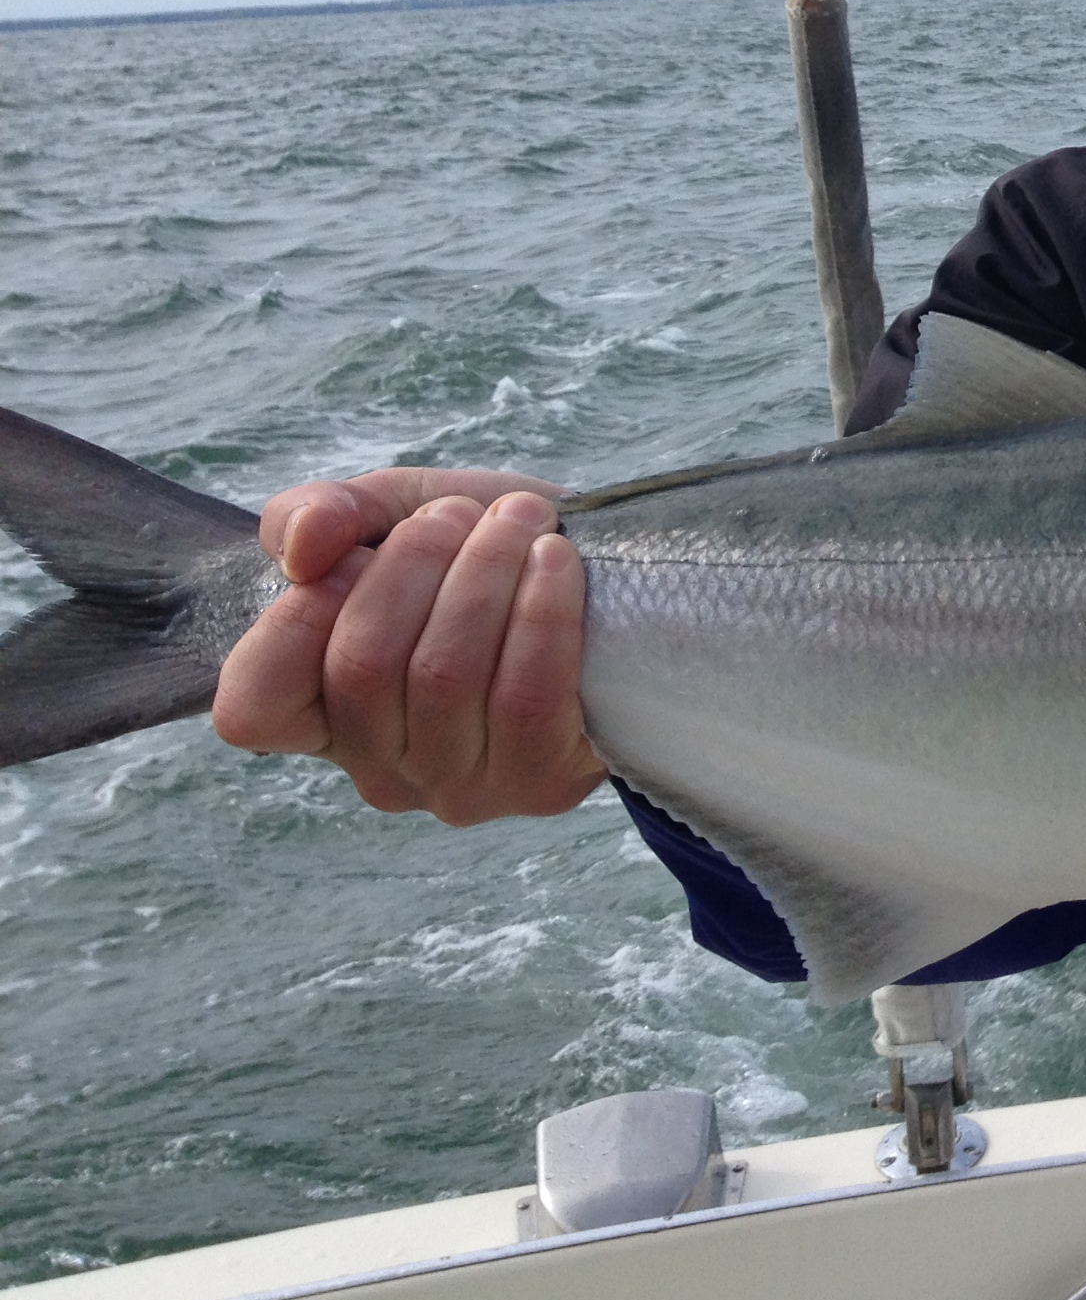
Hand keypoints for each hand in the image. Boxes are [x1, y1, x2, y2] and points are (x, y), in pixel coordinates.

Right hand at [213, 470, 604, 823]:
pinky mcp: (538, 784)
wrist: (618, 581)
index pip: (253, 707)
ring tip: (519, 519)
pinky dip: (541, 611)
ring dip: (483, 574)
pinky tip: (555, 561)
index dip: (293, 624)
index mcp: (318, 713)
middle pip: (362, 667)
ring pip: (445, 675)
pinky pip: (526, 695)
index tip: (353, 554)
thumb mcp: (393, 511)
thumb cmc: (482, 551)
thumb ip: (321, 514)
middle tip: (460, 513)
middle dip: (415, 563)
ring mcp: (455, 787)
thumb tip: (306, 543)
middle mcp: (377, 768)